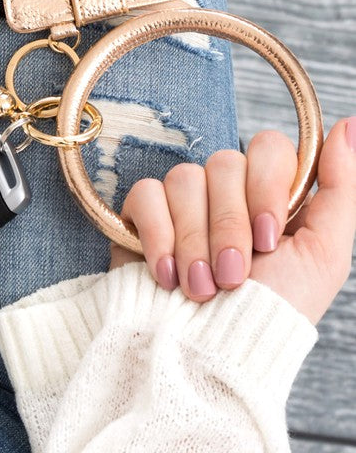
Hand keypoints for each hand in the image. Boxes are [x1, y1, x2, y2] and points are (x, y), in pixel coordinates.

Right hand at [109, 118, 355, 324]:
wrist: (209, 356)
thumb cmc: (271, 313)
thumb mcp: (323, 257)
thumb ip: (341, 189)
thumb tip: (349, 124)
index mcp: (271, 195)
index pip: (268, 147)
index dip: (266, 186)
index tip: (268, 239)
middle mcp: (227, 192)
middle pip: (224, 163)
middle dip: (228, 227)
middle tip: (232, 276)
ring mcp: (185, 201)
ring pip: (185, 178)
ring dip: (194, 241)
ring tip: (199, 288)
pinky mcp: (145, 214)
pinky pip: (146, 193)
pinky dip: (158, 236)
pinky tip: (167, 273)